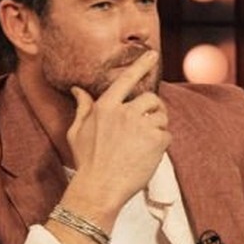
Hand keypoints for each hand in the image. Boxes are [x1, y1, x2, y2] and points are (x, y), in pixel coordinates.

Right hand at [65, 51, 168, 221]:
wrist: (98, 188)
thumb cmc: (86, 162)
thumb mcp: (77, 132)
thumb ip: (82, 108)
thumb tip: (78, 90)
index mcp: (105, 107)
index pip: (126, 80)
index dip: (141, 65)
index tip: (153, 55)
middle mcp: (124, 112)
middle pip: (150, 99)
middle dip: (154, 109)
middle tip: (149, 124)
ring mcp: (141, 126)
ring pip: (161, 116)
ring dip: (158, 127)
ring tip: (145, 143)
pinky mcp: (155, 140)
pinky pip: (167, 134)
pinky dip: (162, 144)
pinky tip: (148, 154)